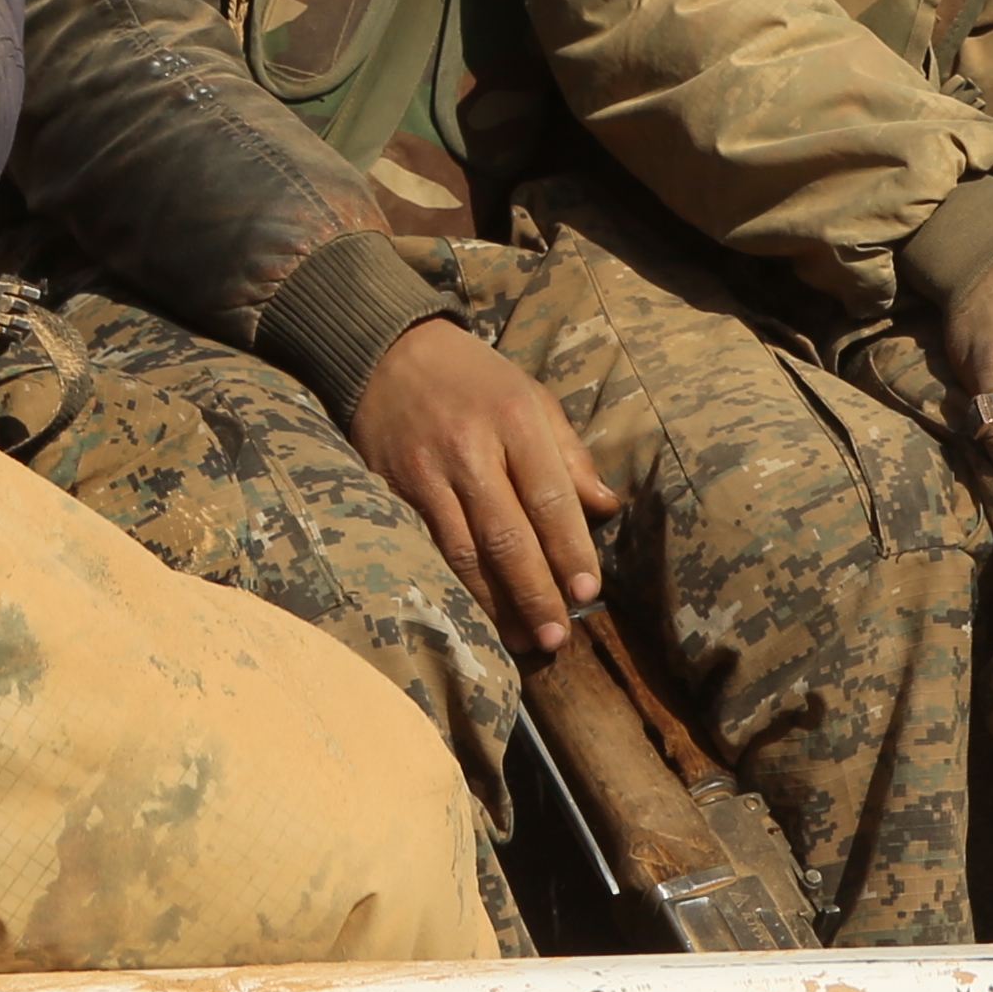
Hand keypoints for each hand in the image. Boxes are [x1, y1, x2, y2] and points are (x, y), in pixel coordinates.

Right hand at [346, 321, 617, 652]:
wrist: (387, 352)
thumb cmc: (475, 379)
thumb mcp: (532, 396)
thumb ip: (569, 454)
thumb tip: (605, 508)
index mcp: (515, 419)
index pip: (549, 498)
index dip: (569, 551)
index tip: (587, 594)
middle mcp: (470, 448)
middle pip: (507, 536)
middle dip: (535, 592)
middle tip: (556, 638)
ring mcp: (426, 473)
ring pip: (463, 553)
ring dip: (495, 604)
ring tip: (521, 640)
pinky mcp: (391, 490)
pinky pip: (426, 550)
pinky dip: (452, 588)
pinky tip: (471, 616)